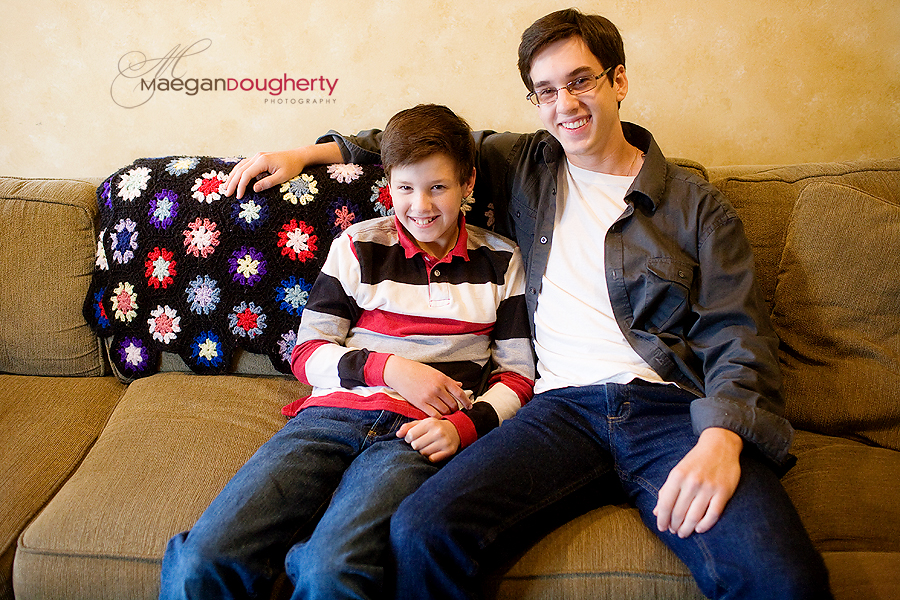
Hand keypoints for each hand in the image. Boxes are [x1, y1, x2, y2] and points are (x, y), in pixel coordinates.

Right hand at [225, 142, 342, 198]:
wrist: (298, 156)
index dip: (241, 186)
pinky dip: (237, 172)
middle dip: (232, 182)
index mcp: (263, 161)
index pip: (246, 174)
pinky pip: (244, 164)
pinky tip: (233, 178)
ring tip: (225, 187)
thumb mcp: (283, 177)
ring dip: (232, 176)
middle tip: (226, 194)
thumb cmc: (293, 167)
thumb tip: (254, 189)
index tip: (238, 196)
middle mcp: (257, 156)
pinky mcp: (259, 158)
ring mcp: (257, 156)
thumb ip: (268, 183)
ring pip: (240, 166)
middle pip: (240, 170)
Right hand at [382, 355, 471, 417]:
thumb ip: (448, 381)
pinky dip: (438, 418)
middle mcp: (438, 388)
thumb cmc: (417, 371)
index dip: (467, 402)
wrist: (400, 372)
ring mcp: (429, 396)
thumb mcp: (435, 372)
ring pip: (444, 411)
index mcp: (443, 379)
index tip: (470, 407)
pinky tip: (438, 417)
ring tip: (447, 414)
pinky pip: (433, 415)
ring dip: (447, 414)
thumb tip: (460, 385)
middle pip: (453, 404)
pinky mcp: (420, 403)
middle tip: (455, 411)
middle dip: (456, 409)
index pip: (460, 393)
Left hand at [398, 418, 460, 461]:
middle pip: (416, 445)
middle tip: (420, 443)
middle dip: (415, 445)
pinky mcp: (449, 451)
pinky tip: (433, 452)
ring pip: (423, 453)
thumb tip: (397, 434)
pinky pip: (432, 459)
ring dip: (422, 452)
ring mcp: (444, 442)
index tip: (412, 438)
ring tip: (427, 447)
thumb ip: (409, 427)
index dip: (408, 438)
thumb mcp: (422, 423)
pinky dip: (430, 457)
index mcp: (430, 423)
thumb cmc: (435, 427)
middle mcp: (438, 432)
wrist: (455, 430)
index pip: (410, 435)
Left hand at [653, 427, 742, 538]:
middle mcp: (692, 482)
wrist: (720, 445)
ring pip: (695, 517)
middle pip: (679, 513)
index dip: (662, 519)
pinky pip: (713, 514)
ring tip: (683, 533)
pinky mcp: (723, 492)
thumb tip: (657, 512)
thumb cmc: (696, 460)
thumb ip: (666, 490)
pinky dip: (704, 525)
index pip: (665, 504)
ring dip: (687, 529)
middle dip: (674, 526)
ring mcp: (709, 488)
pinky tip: (699, 528)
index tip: (662, 528)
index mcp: (677, 475)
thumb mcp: (677, 471)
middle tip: (674, 531)